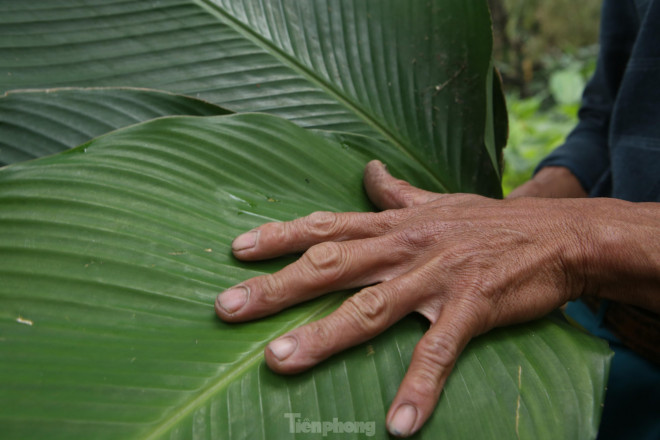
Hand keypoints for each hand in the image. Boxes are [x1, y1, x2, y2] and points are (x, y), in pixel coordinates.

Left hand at [215, 160, 589, 436]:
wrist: (558, 232)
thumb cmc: (489, 220)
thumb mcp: (436, 200)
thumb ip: (396, 192)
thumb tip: (368, 171)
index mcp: (394, 224)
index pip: (326, 225)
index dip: (279, 235)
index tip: (236, 249)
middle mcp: (404, 247)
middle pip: (330, 265)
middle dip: (276, 287)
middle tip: (226, 309)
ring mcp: (435, 276)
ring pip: (370, 307)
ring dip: (323, 336)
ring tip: (278, 361)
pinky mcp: (471, 305)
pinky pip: (439, 350)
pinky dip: (419, 386)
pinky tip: (398, 424)